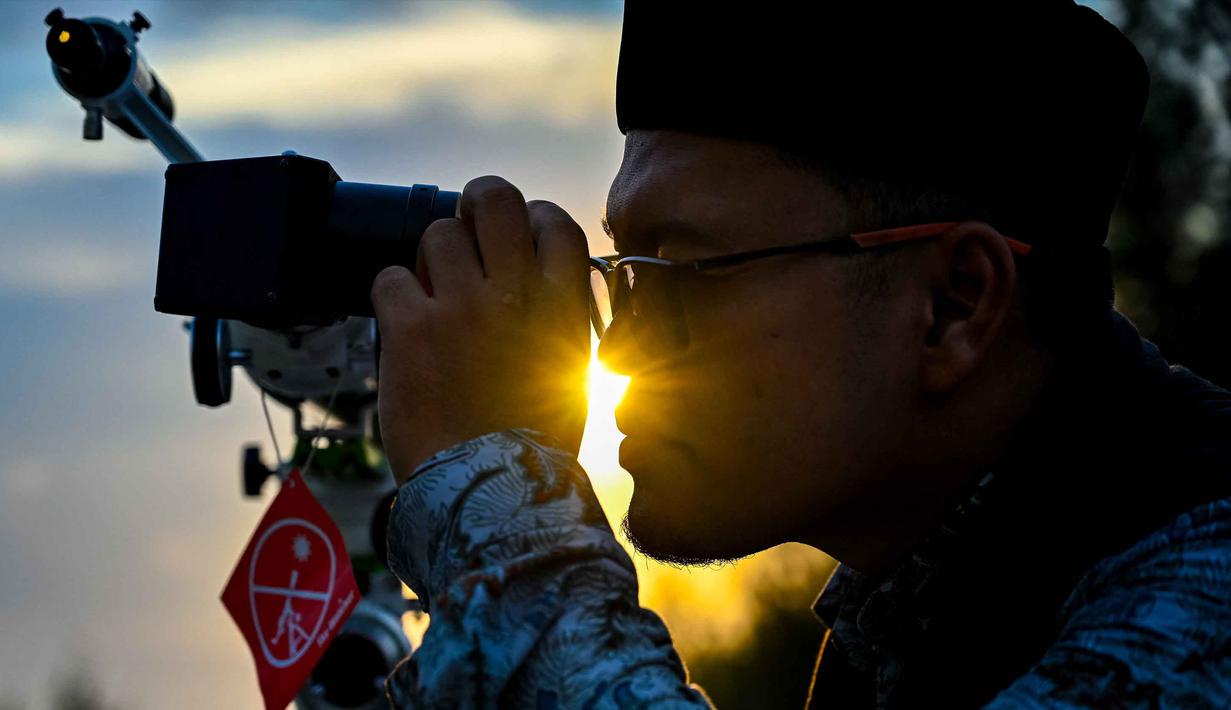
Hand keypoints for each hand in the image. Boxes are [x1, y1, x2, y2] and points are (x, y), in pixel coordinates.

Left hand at [371, 176, 590, 484]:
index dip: (532, 216)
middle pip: (493, 198)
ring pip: (437, 235)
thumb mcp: (571, 372)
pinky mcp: (412, 329)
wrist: (491, 495)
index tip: (520, 233)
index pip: (554, 221)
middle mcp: (516, 295)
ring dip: (432, 262)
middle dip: (476, 203)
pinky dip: (393, 297)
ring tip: (435, 301)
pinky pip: (390, 278)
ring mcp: (462, 307)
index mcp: (562, 306)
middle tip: (467, 227)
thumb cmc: (534, 443)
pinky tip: (405, 325)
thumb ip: (557, 318)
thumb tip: (542, 282)